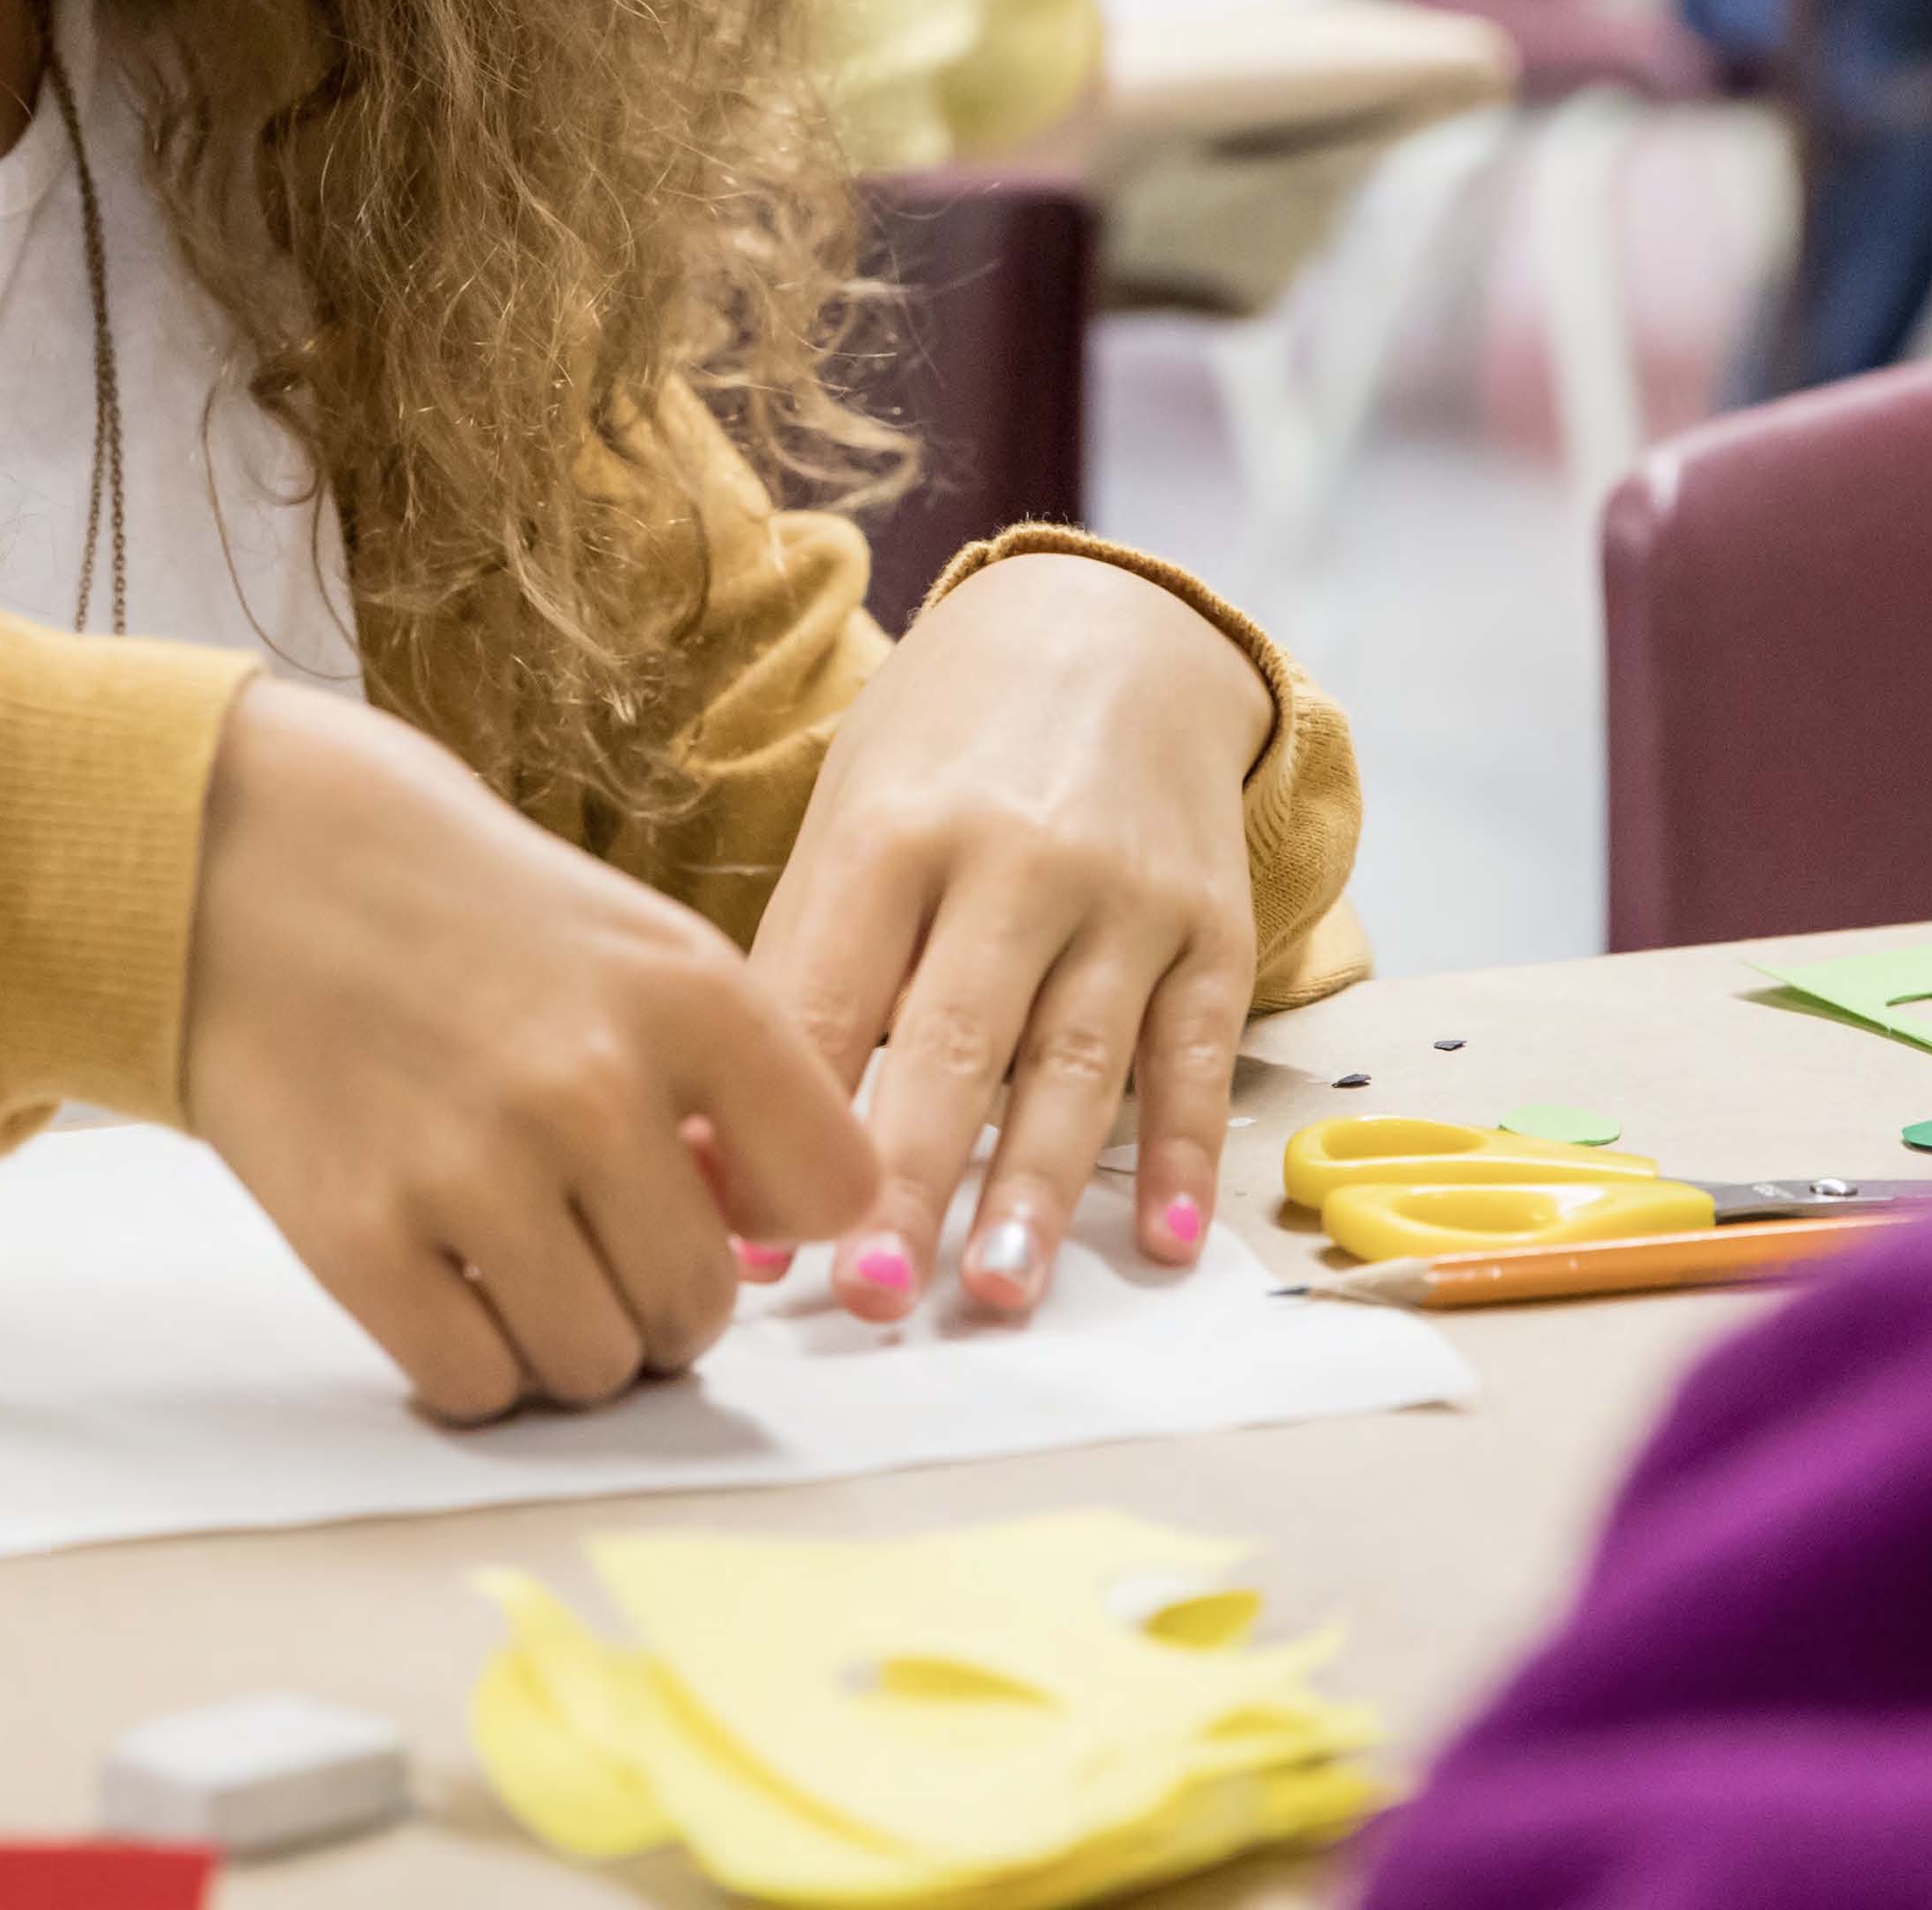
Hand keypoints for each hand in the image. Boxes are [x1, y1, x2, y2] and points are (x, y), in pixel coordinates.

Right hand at [183, 680, 873, 1420]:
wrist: (236, 849)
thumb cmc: (443, 895)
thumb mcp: (623, 935)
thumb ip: (713, 1072)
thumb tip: (757, 1230)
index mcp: (689, 992)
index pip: (831, 1188)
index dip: (780, 1212)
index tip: (717, 1195)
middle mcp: (597, 1084)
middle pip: (702, 1305)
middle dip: (659, 1298)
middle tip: (596, 1244)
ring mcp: (475, 1166)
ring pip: (595, 1366)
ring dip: (566, 1342)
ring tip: (514, 1263)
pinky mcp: (358, 1235)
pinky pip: (475, 1384)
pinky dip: (471, 1363)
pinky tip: (442, 1283)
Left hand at [753, 549, 1269, 1323]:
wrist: (1109, 634)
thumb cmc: (942, 756)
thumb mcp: (849, 819)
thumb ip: (801, 972)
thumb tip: (719, 1148)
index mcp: (891, 835)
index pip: (827, 1002)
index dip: (783, 1125)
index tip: (742, 1246)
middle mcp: (1012, 861)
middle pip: (954, 1043)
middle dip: (910, 1179)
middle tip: (871, 1296)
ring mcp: (1123, 896)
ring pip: (1077, 1065)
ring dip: (1038, 1191)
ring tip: (997, 1295)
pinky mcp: (1212, 928)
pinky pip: (1196, 1055)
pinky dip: (1183, 1152)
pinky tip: (1165, 1245)